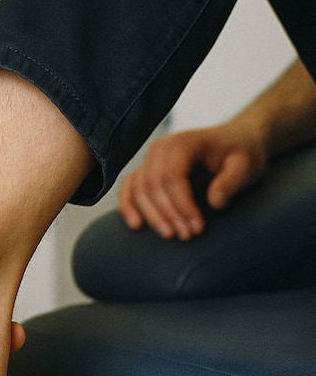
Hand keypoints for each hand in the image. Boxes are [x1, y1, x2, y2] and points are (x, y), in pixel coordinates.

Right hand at [118, 125, 266, 238]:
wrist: (235, 140)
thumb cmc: (242, 153)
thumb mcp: (246, 165)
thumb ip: (232, 182)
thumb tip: (215, 202)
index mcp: (184, 143)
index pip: (172, 176)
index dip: (182, 204)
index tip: (198, 228)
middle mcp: (161, 148)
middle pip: (152, 184)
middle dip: (168, 213)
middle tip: (187, 236)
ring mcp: (151, 158)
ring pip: (139, 189)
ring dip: (151, 215)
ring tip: (170, 235)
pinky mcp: (147, 169)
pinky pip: (129, 187)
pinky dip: (128, 205)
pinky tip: (136, 224)